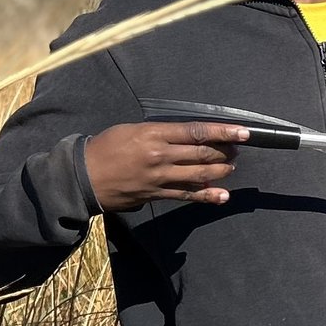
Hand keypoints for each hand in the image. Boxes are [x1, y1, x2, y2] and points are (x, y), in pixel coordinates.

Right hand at [82, 122, 247, 212]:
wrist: (82, 176)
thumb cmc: (105, 148)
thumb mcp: (131, 129)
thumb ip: (159, 133)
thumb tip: (185, 137)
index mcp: (154, 134)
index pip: (196, 131)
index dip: (222, 131)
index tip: (243, 132)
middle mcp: (160, 155)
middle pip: (202, 153)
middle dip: (225, 151)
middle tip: (237, 149)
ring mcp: (159, 177)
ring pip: (199, 175)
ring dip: (220, 171)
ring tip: (231, 167)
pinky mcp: (156, 194)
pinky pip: (186, 195)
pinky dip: (206, 195)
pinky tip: (222, 195)